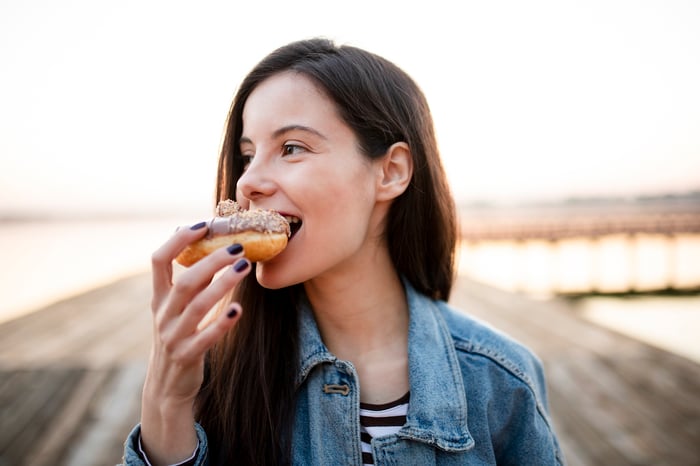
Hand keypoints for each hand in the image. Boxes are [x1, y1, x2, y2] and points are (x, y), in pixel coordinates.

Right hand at [140, 222, 250, 464]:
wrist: (167, 386)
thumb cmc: (178, 336)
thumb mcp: (177, 308)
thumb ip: (190, 281)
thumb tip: (210, 247)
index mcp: (159, 297)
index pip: (159, 260)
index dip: (178, 240)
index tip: (202, 224)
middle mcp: (163, 314)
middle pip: (185, 281)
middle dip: (211, 260)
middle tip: (238, 246)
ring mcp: (173, 336)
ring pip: (197, 306)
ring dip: (223, 284)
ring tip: (245, 267)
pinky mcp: (187, 356)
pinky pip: (205, 337)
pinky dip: (222, 322)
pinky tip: (239, 309)